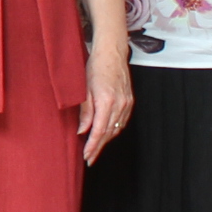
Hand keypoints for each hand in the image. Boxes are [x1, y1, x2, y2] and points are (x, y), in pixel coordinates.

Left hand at [78, 43, 132, 163]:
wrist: (112, 54)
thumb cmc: (94, 68)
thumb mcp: (84, 89)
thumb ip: (85, 112)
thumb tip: (82, 131)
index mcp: (106, 101)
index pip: (99, 130)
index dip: (93, 145)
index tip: (87, 156)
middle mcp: (119, 104)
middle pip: (109, 133)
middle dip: (98, 147)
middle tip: (90, 158)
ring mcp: (127, 103)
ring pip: (116, 128)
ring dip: (106, 140)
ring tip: (95, 148)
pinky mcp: (130, 101)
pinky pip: (122, 121)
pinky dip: (113, 130)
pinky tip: (106, 134)